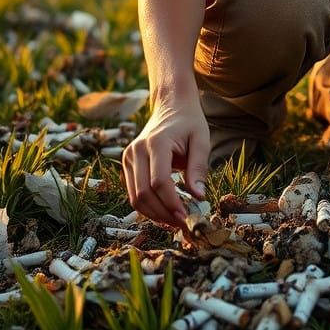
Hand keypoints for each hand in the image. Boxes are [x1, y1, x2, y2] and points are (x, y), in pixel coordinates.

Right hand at [121, 93, 209, 228]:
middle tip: (183, 223)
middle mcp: (137, 150)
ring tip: (175, 220)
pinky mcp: (127, 163)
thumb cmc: (189, 123)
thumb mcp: (202, 140)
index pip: (159, 181)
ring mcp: (128, 157)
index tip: (187, 216)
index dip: (171, 203)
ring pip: (135, 197)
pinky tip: (165, 211)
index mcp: (156, 142)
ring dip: (154, 214)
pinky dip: (148, 206)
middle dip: (163, 213)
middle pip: (143, 193)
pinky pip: (133, 192)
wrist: (171, 106)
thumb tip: (199, 197)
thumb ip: (199, 168)